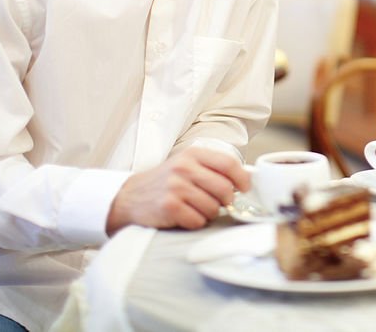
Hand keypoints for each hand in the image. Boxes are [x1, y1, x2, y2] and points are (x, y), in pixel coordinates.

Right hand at [106, 148, 250, 233]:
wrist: (130, 196)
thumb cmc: (166, 182)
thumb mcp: (187, 165)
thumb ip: (212, 168)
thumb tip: (245, 179)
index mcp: (192, 154)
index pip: (229, 163)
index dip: (242, 178)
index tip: (245, 188)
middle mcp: (184, 168)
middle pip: (224, 188)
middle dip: (226, 200)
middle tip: (218, 203)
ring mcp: (176, 187)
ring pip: (213, 208)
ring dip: (209, 213)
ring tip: (195, 208)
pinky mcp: (169, 207)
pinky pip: (198, 221)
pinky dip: (195, 222)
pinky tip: (185, 216)